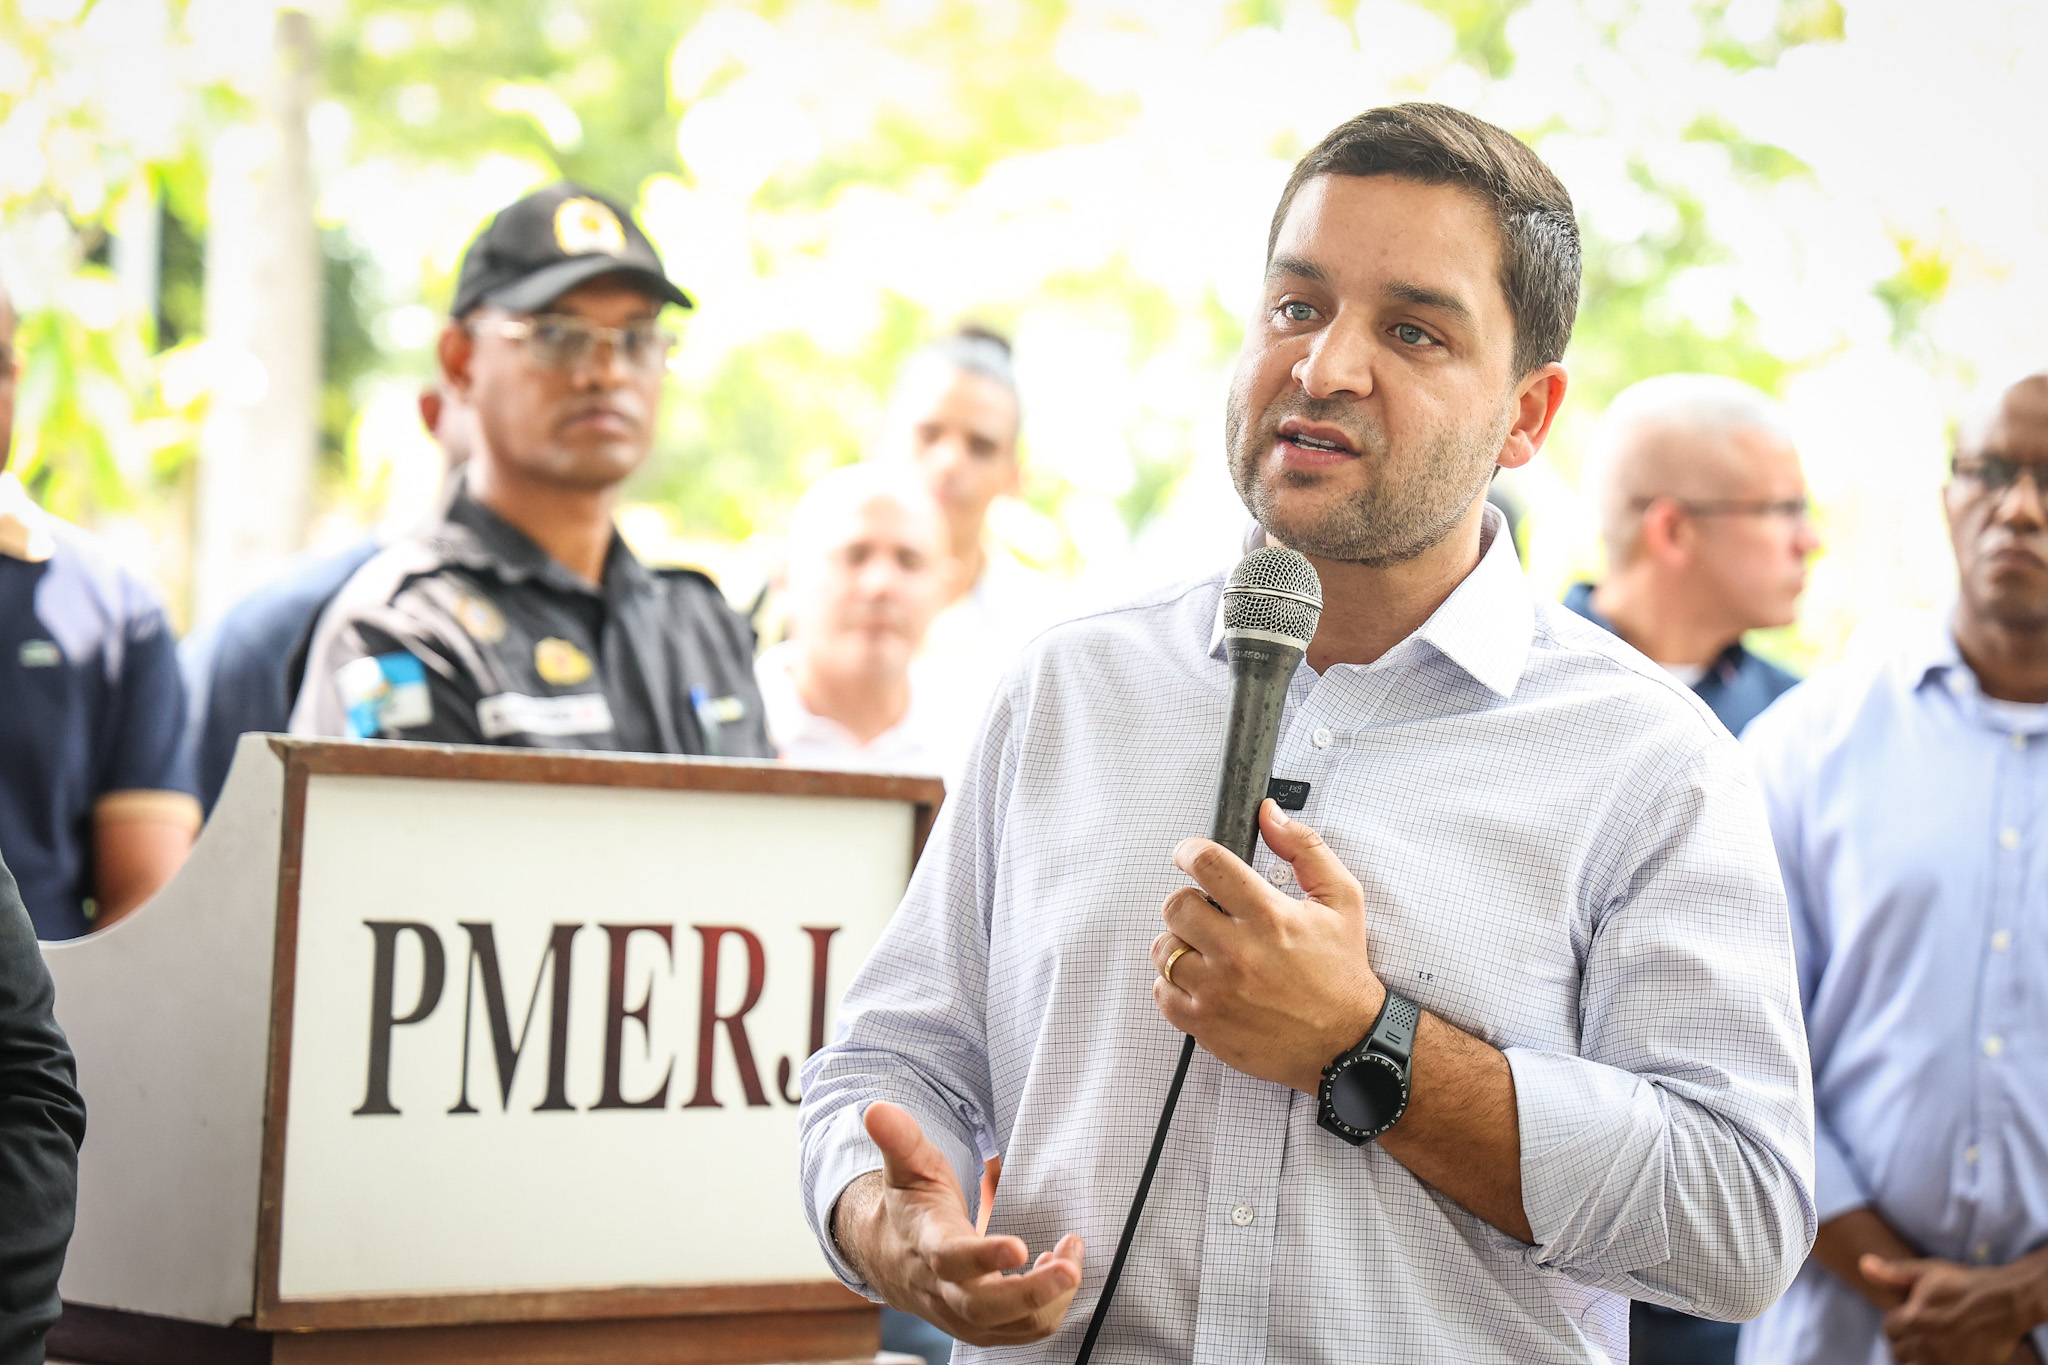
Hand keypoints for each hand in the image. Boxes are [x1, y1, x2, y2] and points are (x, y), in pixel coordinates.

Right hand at [831, 1102, 1082, 1346]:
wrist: (891, 1258)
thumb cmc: (911, 1208)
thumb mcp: (907, 1167)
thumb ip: (899, 1139)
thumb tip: (878, 1110)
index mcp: (927, 1245)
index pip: (952, 1258)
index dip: (984, 1255)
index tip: (1019, 1245)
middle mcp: (944, 1289)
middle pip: (984, 1307)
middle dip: (1031, 1293)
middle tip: (1069, 1269)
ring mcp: (963, 1315)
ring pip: (1011, 1326)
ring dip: (1051, 1299)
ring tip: (1070, 1260)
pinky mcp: (983, 1328)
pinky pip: (1023, 1330)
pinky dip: (1049, 1308)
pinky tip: (1058, 1273)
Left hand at [1150, 800, 1384, 1094]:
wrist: (1347, 1042)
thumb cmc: (1341, 972)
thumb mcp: (1342, 900)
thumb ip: (1305, 849)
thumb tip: (1270, 815)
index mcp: (1269, 917)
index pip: (1206, 864)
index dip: (1190, 851)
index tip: (1190, 856)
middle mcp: (1238, 953)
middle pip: (1175, 905)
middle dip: (1188, 902)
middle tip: (1208, 912)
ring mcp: (1217, 992)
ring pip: (1164, 949)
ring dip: (1181, 944)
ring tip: (1209, 951)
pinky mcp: (1205, 1025)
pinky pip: (1161, 992)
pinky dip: (1175, 985)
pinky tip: (1204, 982)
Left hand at [1862, 1254, 2046, 1364]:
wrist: (2006, 1301)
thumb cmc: (1964, 1284)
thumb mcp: (1928, 1271)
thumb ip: (1893, 1273)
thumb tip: (1863, 1265)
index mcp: (1914, 1319)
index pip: (1889, 1331)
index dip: (1898, 1324)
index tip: (1911, 1318)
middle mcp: (1928, 1345)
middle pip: (1899, 1353)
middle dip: (1907, 1343)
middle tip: (1924, 1333)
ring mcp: (1947, 1362)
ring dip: (1919, 1358)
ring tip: (1933, 1345)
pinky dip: (1937, 1364)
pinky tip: (1946, 1354)